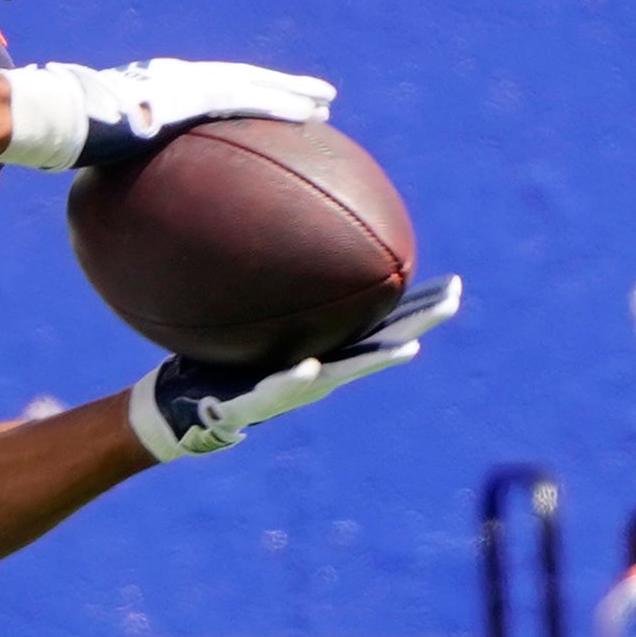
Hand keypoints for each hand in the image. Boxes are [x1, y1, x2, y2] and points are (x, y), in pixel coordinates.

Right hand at [3, 55, 337, 170]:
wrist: (53, 116)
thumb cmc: (58, 135)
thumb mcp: (90, 157)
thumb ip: (114, 178)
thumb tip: (116, 219)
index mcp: (154, 89)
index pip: (208, 92)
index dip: (241, 98)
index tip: (267, 109)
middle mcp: (174, 77)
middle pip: (239, 81)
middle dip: (278, 89)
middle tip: (316, 101)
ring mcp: (184, 82)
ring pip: (252, 83)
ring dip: (292, 93)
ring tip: (325, 105)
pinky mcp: (190, 93)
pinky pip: (247, 100)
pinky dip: (279, 106)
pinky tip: (309, 118)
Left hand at [134, 277, 462, 458]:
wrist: (181, 407)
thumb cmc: (218, 356)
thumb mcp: (248, 316)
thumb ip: (269, 286)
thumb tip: (276, 229)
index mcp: (323, 349)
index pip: (380, 324)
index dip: (416, 308)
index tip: (453, 286)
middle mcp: (317, 370)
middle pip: (378, 344)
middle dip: (417, 325)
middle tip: (450, 303)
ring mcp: (289, 390)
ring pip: (341, 373)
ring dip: (375, 360)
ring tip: (407, 347)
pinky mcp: (253, 404)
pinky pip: (278, 389)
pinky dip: (298, 378)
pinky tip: (312, 365)